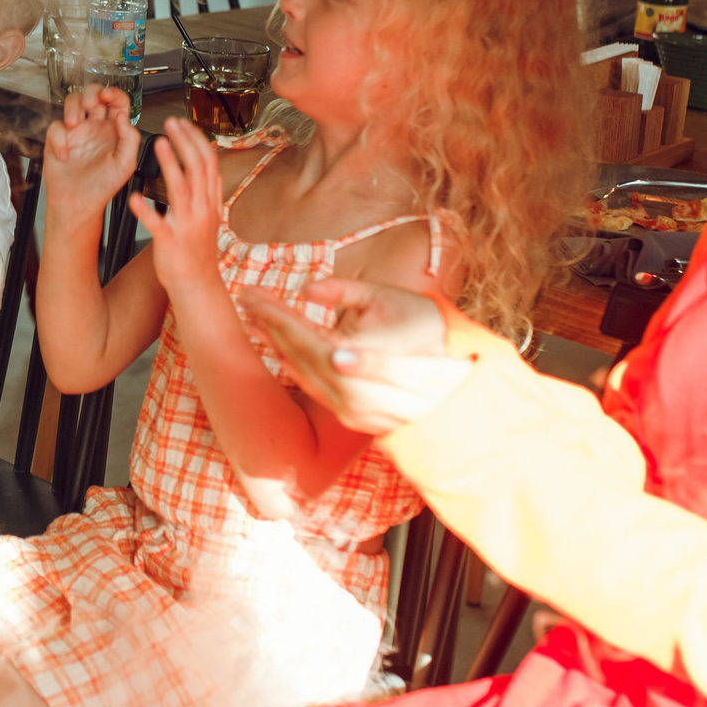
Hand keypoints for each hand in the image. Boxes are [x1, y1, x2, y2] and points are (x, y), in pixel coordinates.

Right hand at [42, 85, 139, 231]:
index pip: (118, 102)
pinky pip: (56, 127)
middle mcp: (97, 127)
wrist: (78, 203)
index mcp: (115, 130)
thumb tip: (124, 117)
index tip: (109, 96)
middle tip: (91, 104)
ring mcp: (77, 131)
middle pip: (95, 94)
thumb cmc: (102, 187)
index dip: (114, 93)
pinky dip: (58, 138)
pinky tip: (65, 154)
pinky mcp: (59, 139)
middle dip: (92, 93)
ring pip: (73, 102)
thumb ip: (130, 138)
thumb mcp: (125, 164)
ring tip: (75, 123)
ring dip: (73, 107)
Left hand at [126, 118, 224, 296]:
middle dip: (185, 142)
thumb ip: (211, 194)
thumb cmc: (199, 252)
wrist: (198, 286)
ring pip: (180, 189)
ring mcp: (187, 226)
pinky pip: (157, 224)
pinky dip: (145, 210)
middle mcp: (202, 210)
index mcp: (210, 202)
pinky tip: (133, 198)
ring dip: (170, 164)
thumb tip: (215, 171)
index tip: (183, 123)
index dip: (197, 140)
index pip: (208, 162)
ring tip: (158, 143)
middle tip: (171, 123)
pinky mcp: (170, 242)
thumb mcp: (211, 219)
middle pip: (197, 168)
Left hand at [236, 276, 470, 433]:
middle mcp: (352, 390)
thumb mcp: (394, 300)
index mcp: (362, 358)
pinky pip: (313, 388)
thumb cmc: (430, 332)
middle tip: (246, 297)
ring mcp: (351, 409)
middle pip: (300, 355)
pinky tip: (277, 347)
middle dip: (271, 326)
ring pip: (303, 374)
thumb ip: (349, 292)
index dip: (278, 315)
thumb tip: (307, 289)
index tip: (252, 293)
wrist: (461, 392)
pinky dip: (292, 366)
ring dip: (276, 346)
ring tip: (253, 318)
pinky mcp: (353, 417)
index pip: (308, 333)